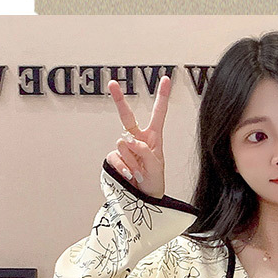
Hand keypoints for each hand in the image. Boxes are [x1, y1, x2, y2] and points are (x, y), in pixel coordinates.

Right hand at [105, 75, 170, 198]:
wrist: (144, 199)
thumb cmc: (155, 181)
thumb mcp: (156, 165)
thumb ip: (144, 150)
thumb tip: (128, 139)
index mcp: (154, 137)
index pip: (159, 113)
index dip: (162, 96)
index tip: (166, 78)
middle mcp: (138, 139)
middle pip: (127, 117)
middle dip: (119, 100)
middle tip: (111, 83)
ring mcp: (125, 149)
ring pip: (122, 145)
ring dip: (132, 161)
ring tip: (140, 173)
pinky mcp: (115, 159)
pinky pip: (115, 157)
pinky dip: (123, 167)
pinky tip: (129, 176)